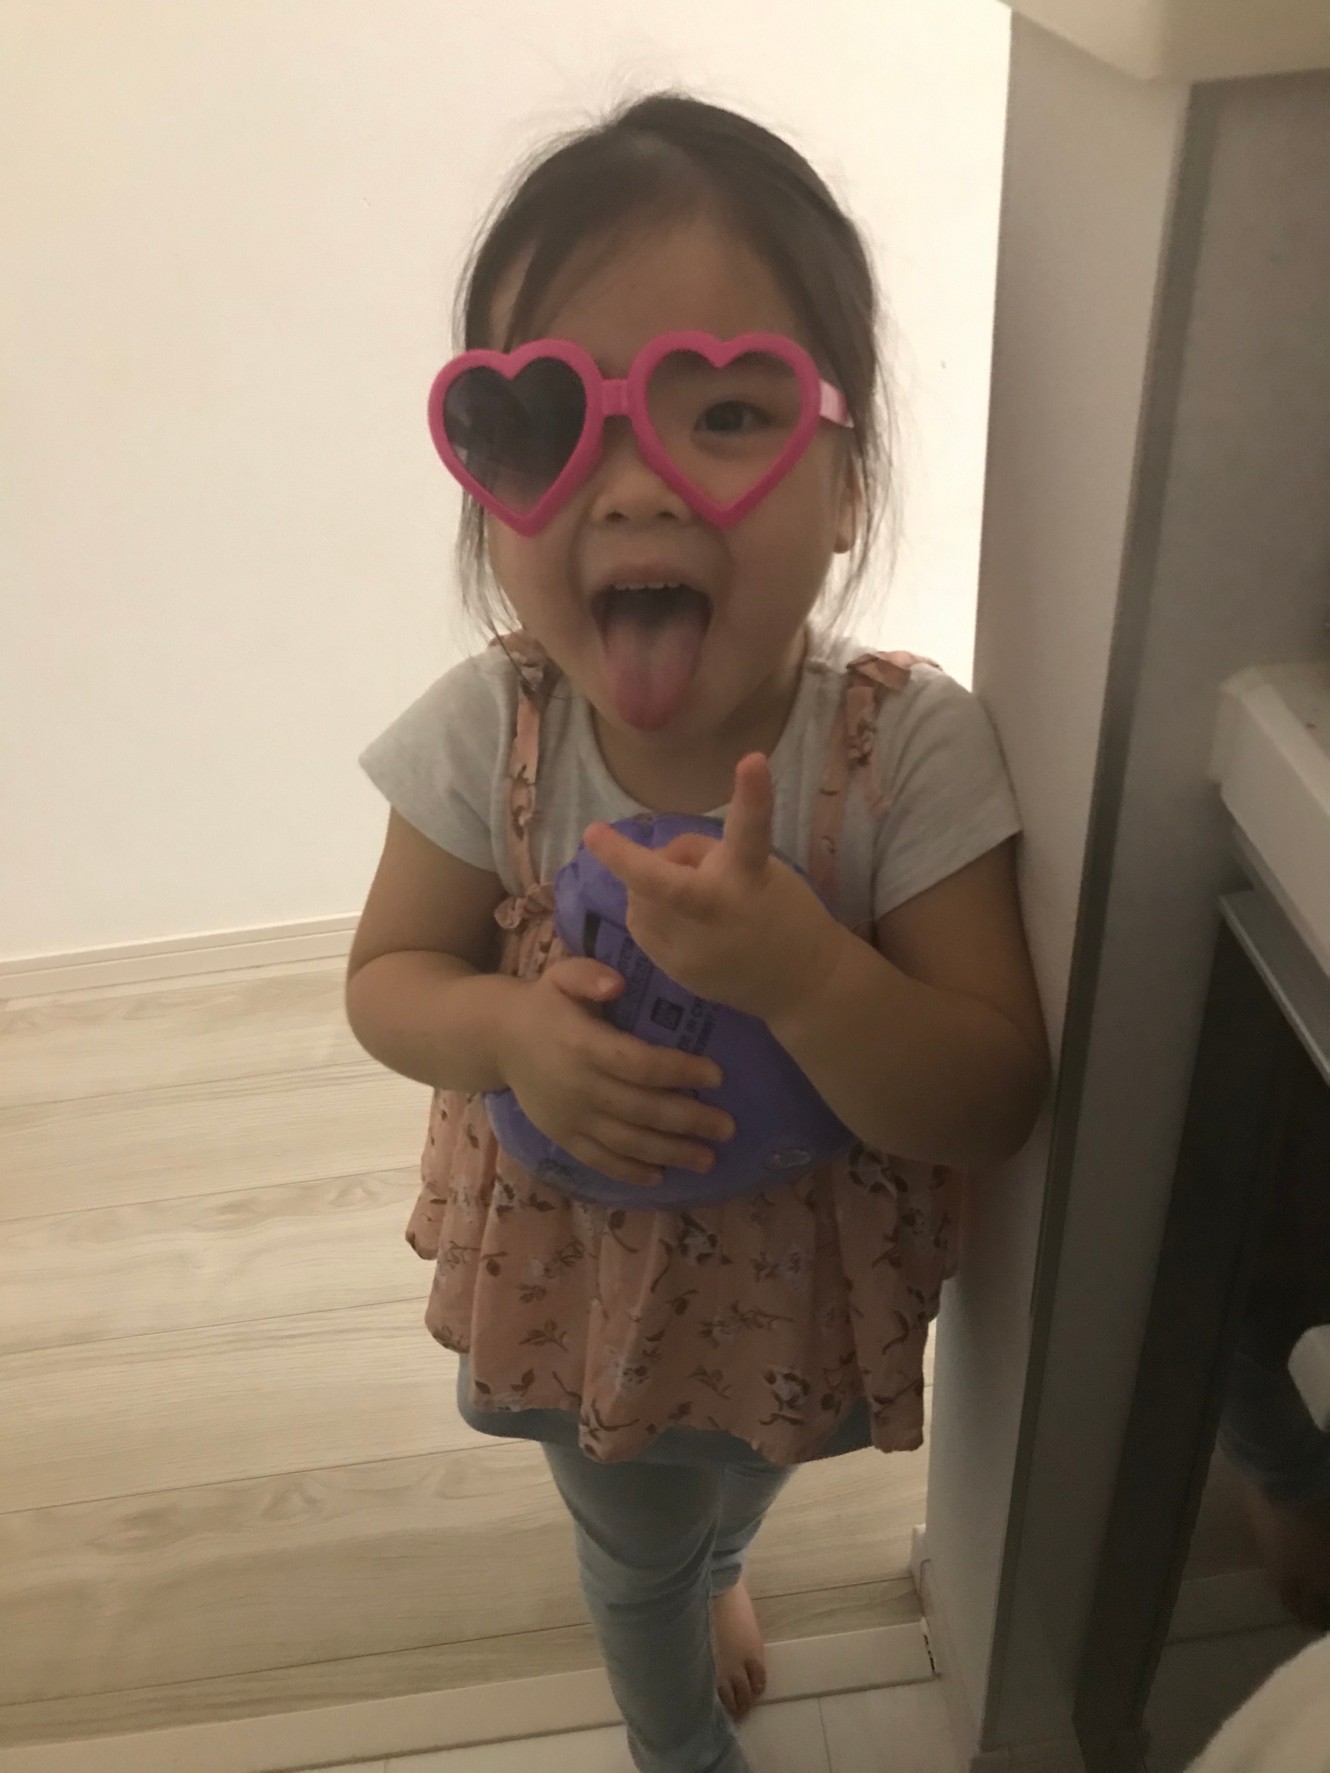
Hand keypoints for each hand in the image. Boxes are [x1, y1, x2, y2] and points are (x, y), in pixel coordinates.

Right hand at [494, 955, 737, 1188]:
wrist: (495, 1039)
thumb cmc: (545, 1003)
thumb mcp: (561, 975)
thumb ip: (588, 974)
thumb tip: (618, 983)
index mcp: (583, 1045)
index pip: (639, 1064)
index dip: (680, 1071)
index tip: (717, 1075)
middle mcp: (579, 1086)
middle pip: (642, 1108)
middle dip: (688, 1120)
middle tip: (727, 1128)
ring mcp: (570, 1117)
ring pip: (626, 1142)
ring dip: (669, 1153)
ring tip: (708, 1159)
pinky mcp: (561, 1136)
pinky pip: (598, 1160)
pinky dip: (629, 1172)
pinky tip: (660, 1177)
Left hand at [582, 752, 841, 1025]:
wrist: (802, 983)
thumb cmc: (782, 911)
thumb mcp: (760, 869)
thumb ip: (709, 853)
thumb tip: (662, 856)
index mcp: (748, 876)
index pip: (750, 829)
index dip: (753, 794)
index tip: (752, 759)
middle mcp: (717, 911)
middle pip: (663, 883)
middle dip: (623, 858)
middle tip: (594, 834)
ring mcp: (693, 948)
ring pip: (642, 902)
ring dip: (648, 887)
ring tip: (681, 889)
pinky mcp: (677, 971)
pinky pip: (644, 929)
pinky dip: (652, 913)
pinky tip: (679, 917)